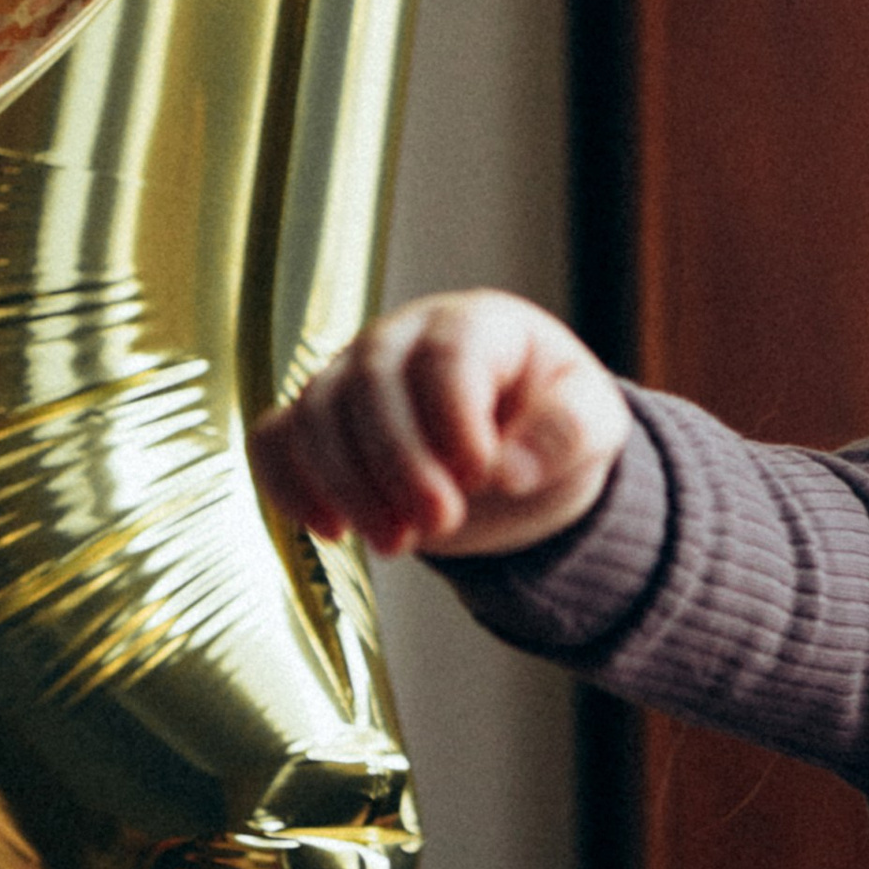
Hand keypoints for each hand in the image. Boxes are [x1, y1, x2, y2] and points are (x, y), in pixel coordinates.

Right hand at [249, 290, 630, 560]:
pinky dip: (288, 484)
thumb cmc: (554, 422)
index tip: (480, 475)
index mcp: (476, 325)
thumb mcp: (594, 422)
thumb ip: (568, 432)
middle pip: (372, 384)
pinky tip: (331, 531)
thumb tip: (511, 470)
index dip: (454, 417)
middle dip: (399, 462)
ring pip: (318, 414)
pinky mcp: (319, 426)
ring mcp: (351, 378)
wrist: (517, 451)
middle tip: (440, 523)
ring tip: (398, 544)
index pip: (447, 357)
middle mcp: (402, 340)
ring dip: (350, 485)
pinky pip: (275, 441)